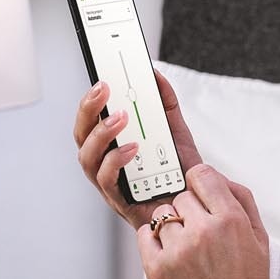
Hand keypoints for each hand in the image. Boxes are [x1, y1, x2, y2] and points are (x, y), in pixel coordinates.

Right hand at [72, 68, 204, 231]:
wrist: (198, 202)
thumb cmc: (179, 171)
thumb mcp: (175, 130)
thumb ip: (165, 103)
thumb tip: (156, 76)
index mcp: (112, 145)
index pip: (89, 120)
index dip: (89, 100)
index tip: (101, 79)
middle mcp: (104, 163)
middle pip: (81, 135)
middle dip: (88, 109)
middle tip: (105, 90)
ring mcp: (110, 183)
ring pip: (87, 158)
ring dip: (101, 134)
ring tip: (121, 118)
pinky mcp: (120, 201)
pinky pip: (107, 181)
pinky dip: (116, 161)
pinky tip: (133, 148)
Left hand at [138, 163, 270, 278]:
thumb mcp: (259, 238)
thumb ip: (241, 200)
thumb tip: (217, 178)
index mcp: (230, 220)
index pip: (202, 175)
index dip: (201, 185)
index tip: (202, 198)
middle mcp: (202, 231)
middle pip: (181, 197)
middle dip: (189, 212)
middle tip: (200, 236)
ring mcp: (177, 250)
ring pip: (162, 215)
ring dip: (171, 228)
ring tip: (186, 250)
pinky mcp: (156, 268)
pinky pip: (144, 234)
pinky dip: (154, 241)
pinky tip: (170, 255)